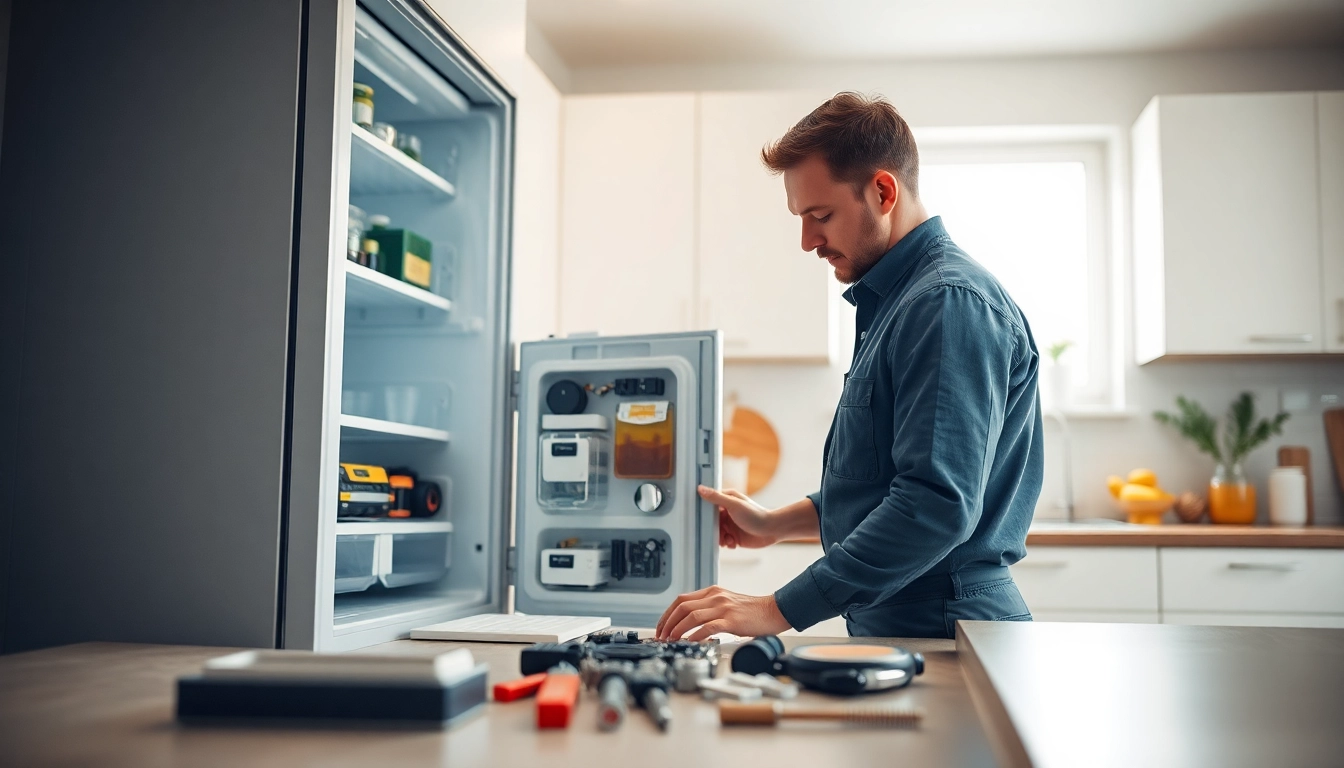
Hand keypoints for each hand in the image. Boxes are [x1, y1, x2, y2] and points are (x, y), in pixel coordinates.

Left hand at [654, 585, 791, 640]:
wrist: (773, 610)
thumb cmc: (751, 611)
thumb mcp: (726, 603)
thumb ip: (710, 608)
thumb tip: (690, 625)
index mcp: (712, 592)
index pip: (681, 600)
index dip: (667, 614)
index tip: (661, 628)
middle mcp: (715, 597)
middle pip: (682, 607)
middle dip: (667, 623)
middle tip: (662, 637)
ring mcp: (722, 607)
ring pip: (691, 616)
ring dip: (677, 630)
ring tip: (671, 641)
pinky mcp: (731, 620)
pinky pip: (707, 627)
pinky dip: (695, 635)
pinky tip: (689, 643)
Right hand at [699, 485, 776, 548]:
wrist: (771, 530)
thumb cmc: (755, 514)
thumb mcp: (733, 505)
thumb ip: (716, 497)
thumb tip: (700, 489)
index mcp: (726, 501)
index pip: (709, 504)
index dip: (703, 511)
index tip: (698, 518)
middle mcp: (727, 512)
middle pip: (711, 521)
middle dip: (712, 529)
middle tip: (717, 533)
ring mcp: (731, 525)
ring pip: (716, 533)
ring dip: (720, 538)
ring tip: (727, 539)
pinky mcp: (735, 536)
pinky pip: (724, 541)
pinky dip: (727, 543)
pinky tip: (734, 543)